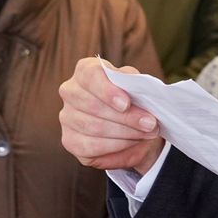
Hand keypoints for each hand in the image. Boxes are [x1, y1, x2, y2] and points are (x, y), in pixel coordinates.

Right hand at [59, 57, 165, 173]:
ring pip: (94, 127)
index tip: (126, 104)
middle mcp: (70, 91)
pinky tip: (132, 142)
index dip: (107, 90)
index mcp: (86, 70)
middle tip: (150, 124)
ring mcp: (67, 117)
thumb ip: (137, 87)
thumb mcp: (138, 88)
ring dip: (126, 133)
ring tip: (146, 133)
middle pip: (93, 105)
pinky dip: (117, 146)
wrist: (133, 126)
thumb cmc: (134, 100)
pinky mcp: (69, 141)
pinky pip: (91, 146)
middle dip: (126, 117)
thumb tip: (141, 94)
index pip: (90, 75)